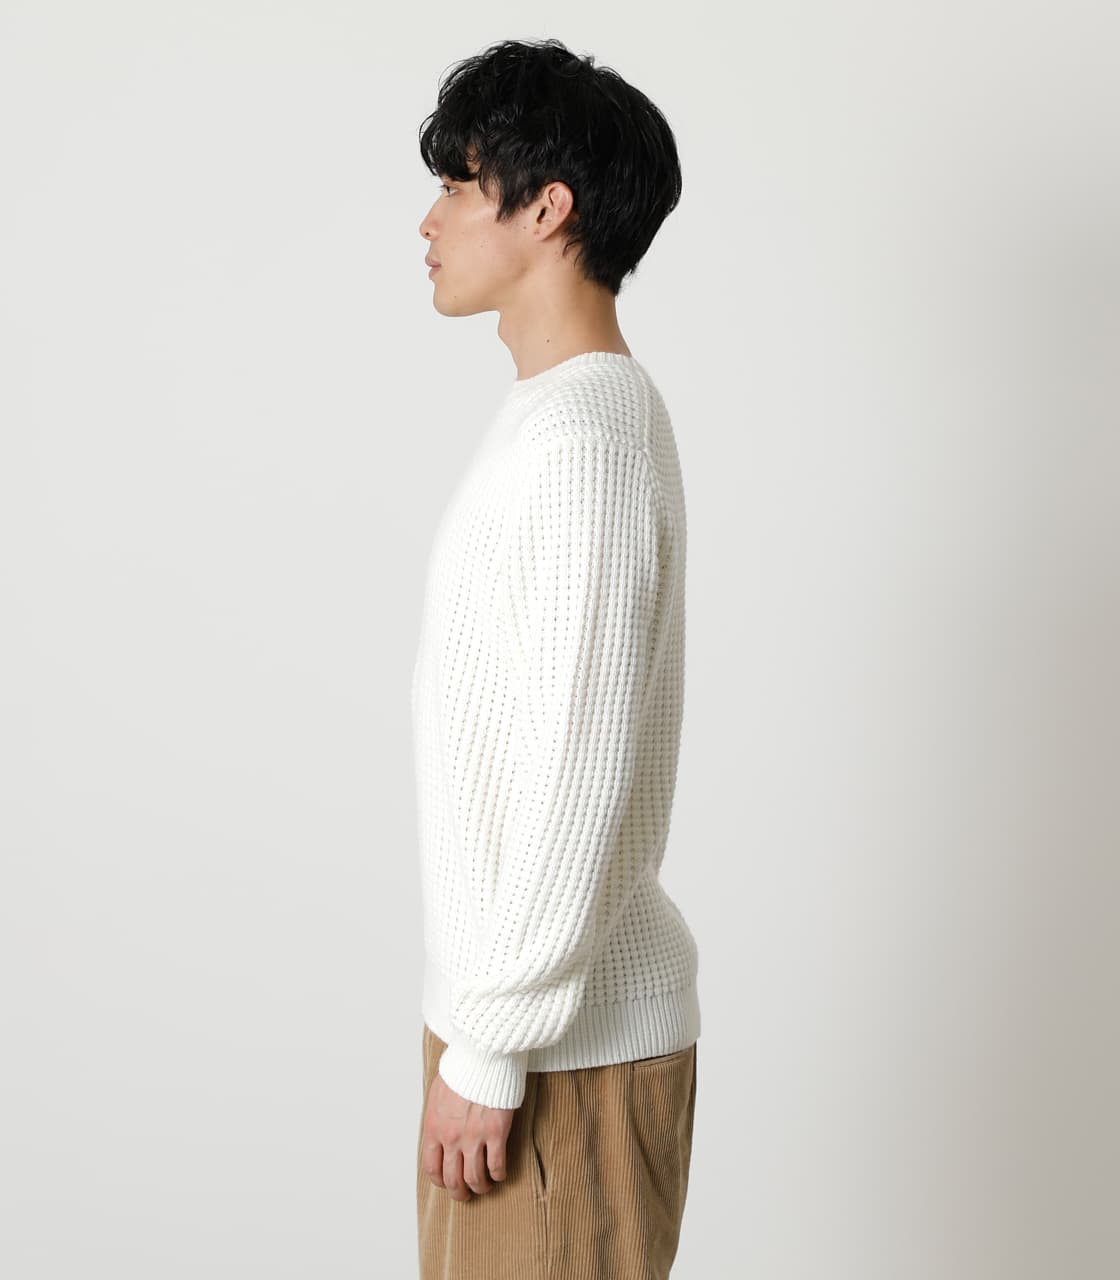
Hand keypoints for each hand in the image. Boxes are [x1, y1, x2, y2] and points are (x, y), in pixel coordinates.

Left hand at [421, 1071, 515, 1200]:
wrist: (482, 1054)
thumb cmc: (462, 1068)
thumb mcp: (438, 1092)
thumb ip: (438, 1117)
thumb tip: (440, 1131)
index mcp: (434, 1127)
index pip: (431, 1167)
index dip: (439, 1181)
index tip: (446, 1183)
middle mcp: (452, 1137)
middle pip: (452, 1179)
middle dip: (459, 1192)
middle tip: (465, 1195)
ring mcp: (474, 1136)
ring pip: (474, 1178)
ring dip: (480, 1187)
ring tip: (484, 1186)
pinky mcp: (496, 1132)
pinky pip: (496, 1165)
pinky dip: (498, 1175)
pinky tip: (500, 1173)